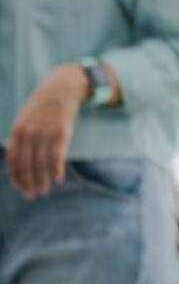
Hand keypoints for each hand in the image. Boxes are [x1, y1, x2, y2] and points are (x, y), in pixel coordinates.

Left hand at [6, 65, 86, 198]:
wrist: (61, 88)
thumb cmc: (42, 106)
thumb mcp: (25, 118)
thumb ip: (20, 137)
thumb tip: (16, 160)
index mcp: (17, 130)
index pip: (12, 160)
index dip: (16, 176)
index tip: (20, 188)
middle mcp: (29, 133)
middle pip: (26, 164)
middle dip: (29, 182)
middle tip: (32, 195)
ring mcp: (45, 133)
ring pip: (41, 163)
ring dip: (42, 180)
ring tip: (44, 190)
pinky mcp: (61, 133)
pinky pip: (57, 156)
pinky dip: (56, 169)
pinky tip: (58, 179)